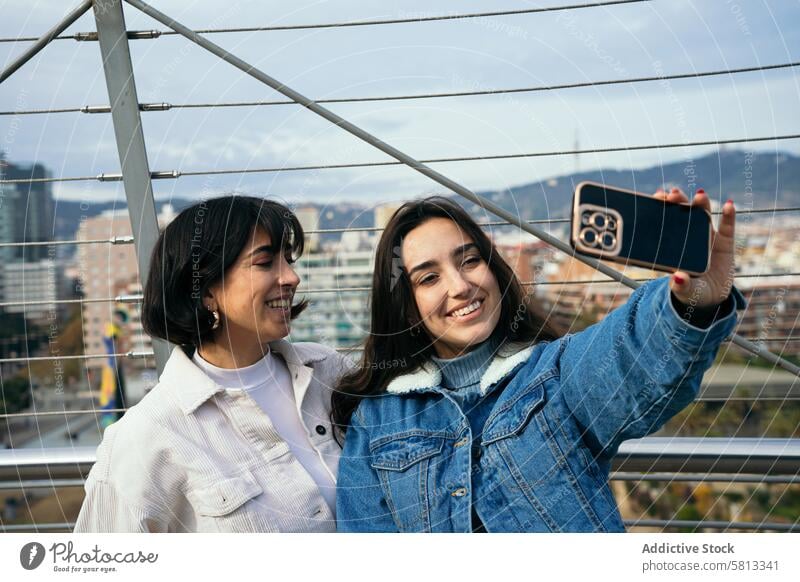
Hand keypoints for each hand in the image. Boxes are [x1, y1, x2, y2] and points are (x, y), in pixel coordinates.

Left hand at [653, 187, 735, 308]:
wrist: (711, 298)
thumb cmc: (691, 292)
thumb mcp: (685, 291)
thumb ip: (681, 286)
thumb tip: (677, 278)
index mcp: (674, 246)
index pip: (665, 223)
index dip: (661, 209)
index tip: (657, 197)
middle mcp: (689, 237)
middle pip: (683, 215)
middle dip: (679, 202)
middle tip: (673, 194)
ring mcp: (708, 238)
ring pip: (703, 217)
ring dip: (701, 204)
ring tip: (699, 195)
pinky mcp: (725, 242)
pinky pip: (728, 227)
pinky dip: (729, 216)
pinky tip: (729, 205)